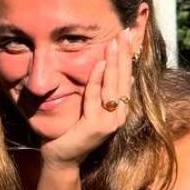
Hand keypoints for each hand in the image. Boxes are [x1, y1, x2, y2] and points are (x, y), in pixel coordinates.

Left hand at [40, 29, 132, 168]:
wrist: (61, 157)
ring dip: (114, 62)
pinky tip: (99, 64)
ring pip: (113, 86)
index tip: (127, 36)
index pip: (127, 77)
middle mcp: (119, 115)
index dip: (128, 57)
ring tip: (114, 43)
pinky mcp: (96, 127)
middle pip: (124, 78)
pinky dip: (97, 80)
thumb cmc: (71, 130)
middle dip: (124, 54)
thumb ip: (97, 90)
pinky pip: (95, 98)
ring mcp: (110, 122)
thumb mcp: (88, 106)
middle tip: (125, 33)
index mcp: (119, 109)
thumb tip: (105, 67)